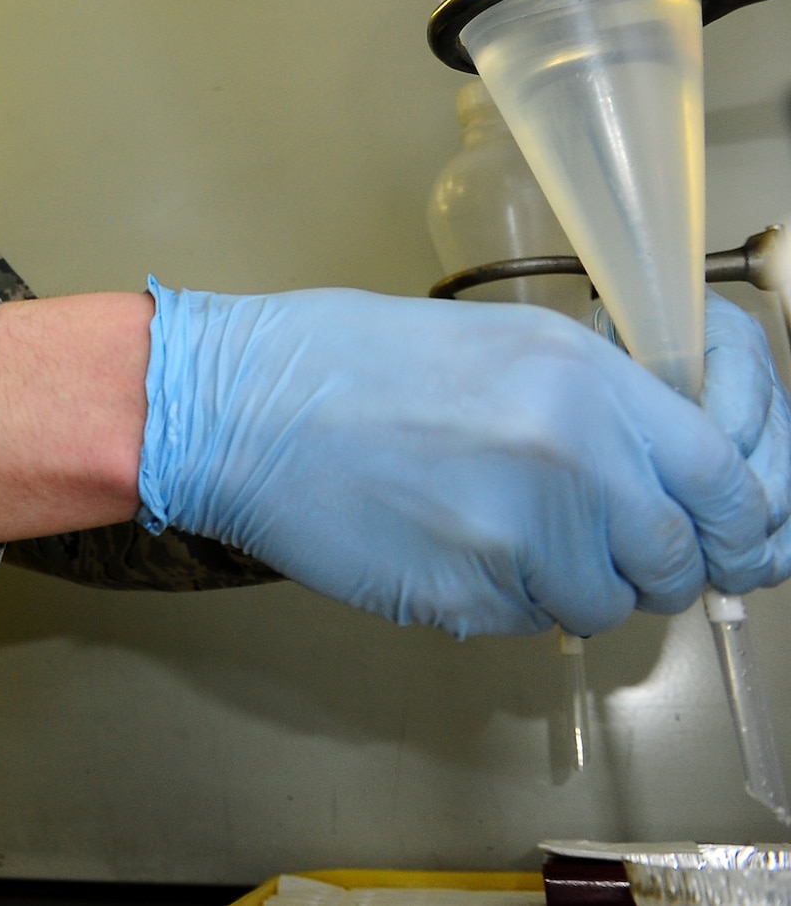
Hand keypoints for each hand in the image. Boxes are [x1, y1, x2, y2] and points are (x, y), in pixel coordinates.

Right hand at [138, 281, 773, 636]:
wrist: (235, 405)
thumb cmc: (346, 360)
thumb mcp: (499, 343)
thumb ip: (598, 405)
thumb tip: (666, 478)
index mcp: (583, 380)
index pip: (726, 482)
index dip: (730, 520)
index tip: (708, 531)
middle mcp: (569, 458)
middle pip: (675, 559)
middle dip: (644, 562)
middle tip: (587, 538)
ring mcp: (518, 535)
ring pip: (602, 603)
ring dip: (567, 585)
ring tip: (492, 532)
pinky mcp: (465, 596)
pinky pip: (527, 622)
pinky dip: (501, 599)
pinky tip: (443, 545)